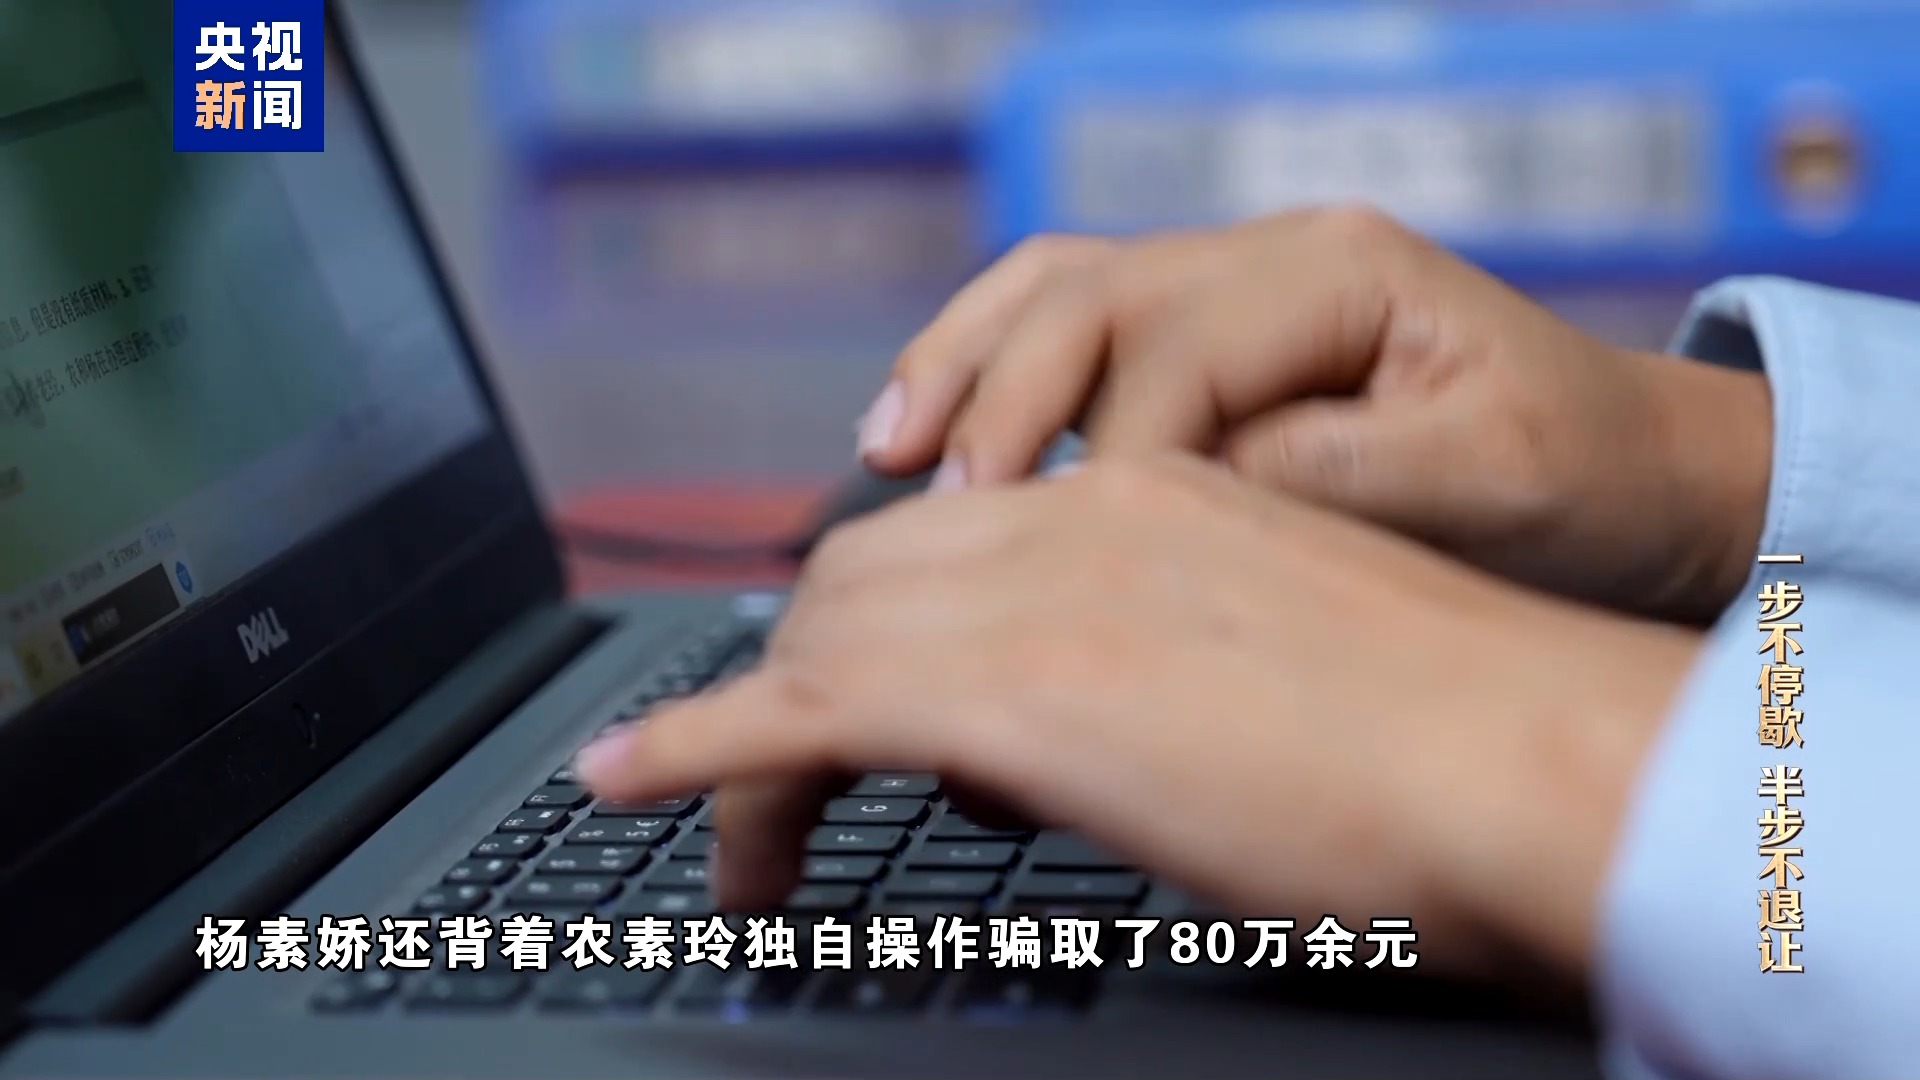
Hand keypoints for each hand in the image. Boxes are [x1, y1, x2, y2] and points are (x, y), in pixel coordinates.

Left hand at [578, 456, 1702, 978]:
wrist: (1530, 761)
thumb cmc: (1446, 745)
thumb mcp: (1268, 672)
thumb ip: (1146, 675)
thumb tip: (1062, 740)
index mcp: (1143, 499)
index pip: (938, 541)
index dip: (863, 630)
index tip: (841, 712)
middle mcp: (1072, 521)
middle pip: (856, 584)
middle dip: (799, 689)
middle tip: (782, 797)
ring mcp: (1032, 595)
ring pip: (817, 644)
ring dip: (755, 750)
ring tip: (748, 860)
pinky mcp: (1002, 694)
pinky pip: (788, 713)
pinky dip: (694, 750)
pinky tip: (626, 779)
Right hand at [854, 206, 1771, 623]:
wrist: (1636, 474)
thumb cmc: (1583, 480)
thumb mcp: (1493, 482)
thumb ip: (1341, 475)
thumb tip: (1188, 493)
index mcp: (1342, 273)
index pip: (1174, 358)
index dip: (1108, 463)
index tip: (1059, 562)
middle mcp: (1270, 259)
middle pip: (1086, 297)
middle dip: (998, 403)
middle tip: (937, 510)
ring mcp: (1231, 289)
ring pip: (1053, 294)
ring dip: (961, 367)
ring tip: (885, 449)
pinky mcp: (1207, 341)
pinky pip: (1068, 330)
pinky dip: (989, 374)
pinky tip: (933, 433)